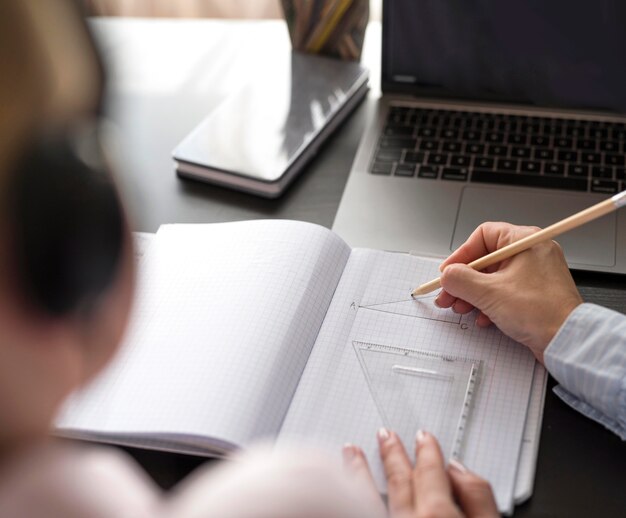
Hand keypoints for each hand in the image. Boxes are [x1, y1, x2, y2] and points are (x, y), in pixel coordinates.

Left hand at [343, 429, 498, 517]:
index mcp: (437, 514)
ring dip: (359, 471)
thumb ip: (478, 499)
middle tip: (385, 434)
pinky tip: (345, 482)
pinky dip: (354, 490)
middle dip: (392, 454)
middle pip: (399, 481)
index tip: (423, 437)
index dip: (428, 453)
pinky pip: (358, 510)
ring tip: (350, 451)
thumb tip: (459, 469)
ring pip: (367, 496)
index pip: (431, 473)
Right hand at [434, 222, 581, 362]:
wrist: (568, 341)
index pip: (483, 236)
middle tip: (448, 294)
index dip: (461, 254)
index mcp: (524, 242)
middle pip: (485, 260)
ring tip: (461, 308)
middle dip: (463, 280)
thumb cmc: (542, 312)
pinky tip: (482, 317)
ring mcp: (533, 274)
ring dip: (472, 294)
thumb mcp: (489, 293)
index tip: (448, 272)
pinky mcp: (534, 294)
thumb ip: (460, 280)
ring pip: (492, 278)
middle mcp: (530, 253)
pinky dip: (488, 303)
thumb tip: (447, 275)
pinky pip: (503, 292)